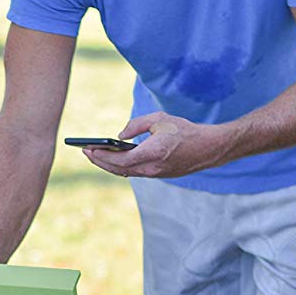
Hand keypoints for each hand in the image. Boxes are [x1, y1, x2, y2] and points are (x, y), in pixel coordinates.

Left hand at [81, 112, 232, 178]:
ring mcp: (156, 174)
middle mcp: (152, 168)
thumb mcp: (159, 119)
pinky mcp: (159, 175)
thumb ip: (136, 125)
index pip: (120, 159)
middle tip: (86, 153)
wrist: (209, 148)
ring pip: (126, 173)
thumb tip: (119, 136)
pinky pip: (135, 173)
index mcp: (152, 153)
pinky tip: (114, 160)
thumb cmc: (185, 130)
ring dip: (109, 166)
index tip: (88, 149)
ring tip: (96, 156)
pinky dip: (122, 167)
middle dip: (100, 162)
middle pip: (119, 170)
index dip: (102, 156)